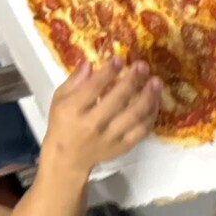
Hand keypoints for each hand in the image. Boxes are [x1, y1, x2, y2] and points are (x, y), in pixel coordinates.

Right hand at [44, 59, 160, 174]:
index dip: (109, 72)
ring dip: (148, 97)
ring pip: (135, 116)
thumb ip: (75, 80)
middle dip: (133, 80)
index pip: (94, 88)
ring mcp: (110, 137)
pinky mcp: (123, 147)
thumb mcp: (60, 98)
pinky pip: (142, 130)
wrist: (68, 157)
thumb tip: (89, 62)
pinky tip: (155, 101)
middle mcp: (93, 124)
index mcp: (74, 110)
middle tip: (142, 65)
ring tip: (156, 82)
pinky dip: (151, 115)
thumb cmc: (62, 122)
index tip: (120, 59)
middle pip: (118, 99)